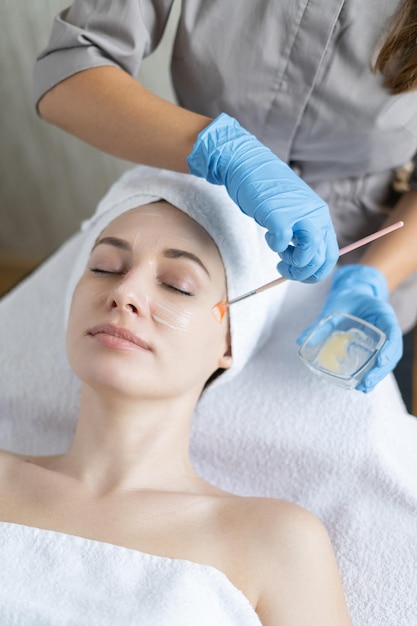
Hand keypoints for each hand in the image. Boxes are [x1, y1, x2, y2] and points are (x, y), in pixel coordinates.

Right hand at [187, 113, 337, 282]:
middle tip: (285, 268)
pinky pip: (283, 243)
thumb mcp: (294, 211)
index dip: (316, 272)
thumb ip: (303, 232)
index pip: (331, 255)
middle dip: (303, 273)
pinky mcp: (279, 215)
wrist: (249, 165)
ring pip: (308, 256)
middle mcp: (315, 215)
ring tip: (280, 255)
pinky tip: (270, 237)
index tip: (300, 273)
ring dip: (292, 264)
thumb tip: (304, 260)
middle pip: (320, 259)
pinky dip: (275, 247)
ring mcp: (299, 215)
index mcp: (321, 216)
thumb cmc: (268, 191)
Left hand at [297, 265, 402, 391]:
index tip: (381, 361)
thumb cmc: (345, 296)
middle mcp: (386, 326)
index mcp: (382, 313)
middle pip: (392, 350)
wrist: (351, 291)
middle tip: (366, 385)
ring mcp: (383, 336)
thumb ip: (321, 324)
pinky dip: (371, 371)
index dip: (390, 348)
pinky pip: (377, 358)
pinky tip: (361, 383)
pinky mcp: (375, 344)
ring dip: (377, 374)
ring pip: (387, 357)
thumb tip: (301, 341)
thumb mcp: (333, 306)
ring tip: (364, 388)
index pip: (392, 332)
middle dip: (381, 369)